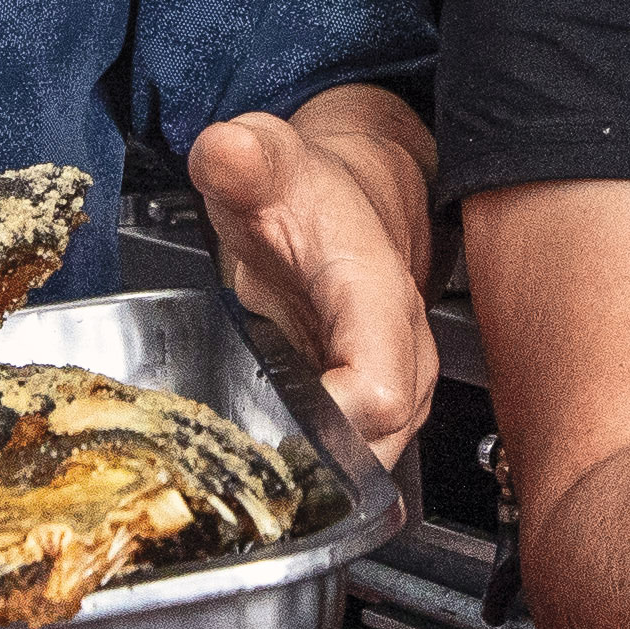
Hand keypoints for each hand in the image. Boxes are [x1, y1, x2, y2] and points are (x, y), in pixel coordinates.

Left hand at [187, 85, 439, 459]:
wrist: (347, 195)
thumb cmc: (306, 190)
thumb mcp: (266, 157)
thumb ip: (241, 156)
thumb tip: (226, 150)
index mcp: (378, 296)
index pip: (378, 390)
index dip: (327, 425)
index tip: (264, 428)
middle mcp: (403, 351)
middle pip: (376, 449)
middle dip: (310, 471)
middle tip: (237, 468)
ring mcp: (398, 386)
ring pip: (370, 467)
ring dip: (313, 478)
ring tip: (247, 471)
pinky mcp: (379, 412)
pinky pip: (357, 463)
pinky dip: (315, 474)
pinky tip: (267, 468)